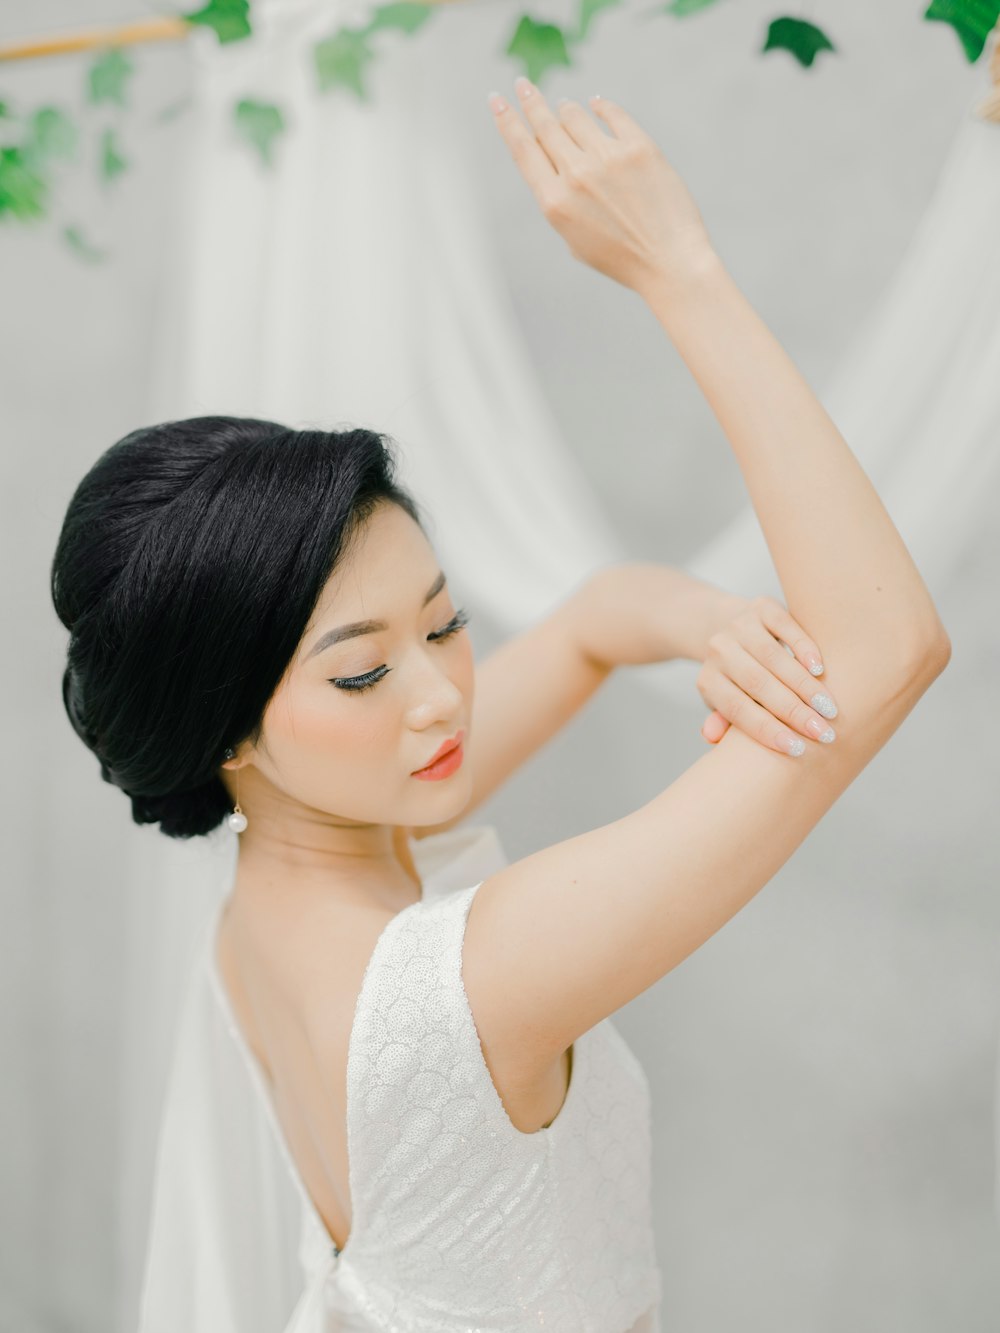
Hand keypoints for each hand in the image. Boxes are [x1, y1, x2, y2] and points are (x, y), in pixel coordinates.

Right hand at [489, 79, 714, 295]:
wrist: (669, 263)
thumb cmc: (621, 259)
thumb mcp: (575, 239)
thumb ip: (560, 200)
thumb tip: (558, 155)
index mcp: (554, 203)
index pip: (522, 150)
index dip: (507, 121)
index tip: (497, 100)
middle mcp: (576, 176)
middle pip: (545, 126)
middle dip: (530, 101)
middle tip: (523, 84)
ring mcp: (608, 158)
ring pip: (576, 116)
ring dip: (566, 110)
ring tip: (564, 107)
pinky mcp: (639, 148)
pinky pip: (612, 115)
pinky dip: (601, 106)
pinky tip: (596, 104)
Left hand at [696, 596, 839, 756]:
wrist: (727, 627)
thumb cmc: (736, 679)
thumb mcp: (726, 703)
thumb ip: (724, 721)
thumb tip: (710, 737)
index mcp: (708, 679)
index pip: (736, 709)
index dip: (766, 730)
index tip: (797, 749)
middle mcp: (719, 650)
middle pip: (757, 684)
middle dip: (793, 711)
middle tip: (823, 733)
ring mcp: (740, 625)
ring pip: (773, 657)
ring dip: (804, 685)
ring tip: (829, 709)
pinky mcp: (761, 606)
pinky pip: (785, 626)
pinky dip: (804, 648)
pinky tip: (821, 670)